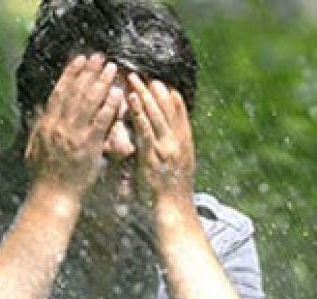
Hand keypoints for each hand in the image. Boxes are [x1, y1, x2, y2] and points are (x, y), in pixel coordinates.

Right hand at [25, 54, 123, 195]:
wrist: (53, 196)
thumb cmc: (45, 175)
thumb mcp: (34, 147)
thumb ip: (36, 126)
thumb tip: (36, 108)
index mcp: (47, 123)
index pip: (59, 92)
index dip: (70, 73)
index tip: (80, 59)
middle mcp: (59, 125)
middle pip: (75, 92)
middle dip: (88, 72)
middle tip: (99, 57)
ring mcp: (73, 135)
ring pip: (88, 102)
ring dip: (101, 82)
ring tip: (111, 68)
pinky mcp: (88, 146)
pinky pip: (101, 122)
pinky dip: (109, 106)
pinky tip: (118, 94)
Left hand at [126, 74, 195, 208]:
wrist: (175, 209)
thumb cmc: (172, 190)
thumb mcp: (178, 164)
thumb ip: (172, 148)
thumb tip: (166, 136)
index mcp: (184, 140)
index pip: (178, 109)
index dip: (168, 92)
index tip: (158, 77)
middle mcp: (178, 140)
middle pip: (167, 106)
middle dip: (154, 87)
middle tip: (142, 70)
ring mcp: (167, 146)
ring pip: (157, 113)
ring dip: (144, 92)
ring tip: (132, 76)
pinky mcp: (154, 154)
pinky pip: (146, 129)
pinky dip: (139, 112)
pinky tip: (132, 98)